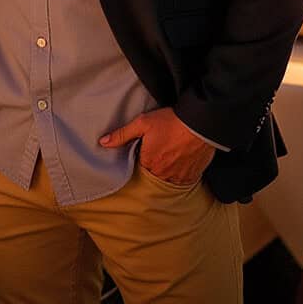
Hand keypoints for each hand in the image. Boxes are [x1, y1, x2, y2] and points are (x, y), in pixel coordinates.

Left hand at [99, 106, 214, 184]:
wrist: (199, 123)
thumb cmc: (170, 122)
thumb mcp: (142, 123)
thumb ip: (122, 135)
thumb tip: (103, 142)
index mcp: (148, 163)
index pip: (139, 168)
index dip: (142, 158)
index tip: (146, 149)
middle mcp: (163, 174)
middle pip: (154, 175)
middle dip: (154, 166)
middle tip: (160, 151)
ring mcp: (179, 177)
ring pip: (169, 180)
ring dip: (167, 171)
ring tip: (170, 155)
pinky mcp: (193, 176)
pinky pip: (183, 180)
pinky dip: (181, 174)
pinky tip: (181, 162)